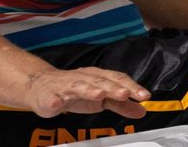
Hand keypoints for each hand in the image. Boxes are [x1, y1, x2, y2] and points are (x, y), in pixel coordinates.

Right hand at [27, 66, 150, 118]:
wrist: (43, 86)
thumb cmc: (75, 91)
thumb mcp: (101, 98)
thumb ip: (121, 104)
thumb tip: (142, 110)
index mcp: (98, 77)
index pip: (118, 79)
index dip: (131, 87)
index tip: (144, 96)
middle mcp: (85, 78)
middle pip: (101, 82)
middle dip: (113, 88)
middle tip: (125, 94)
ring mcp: (67, 86)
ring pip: (79, 86)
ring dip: (89, 90)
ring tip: (99, 94)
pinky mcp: (51, 95)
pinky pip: (53, 98)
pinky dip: (55, 100)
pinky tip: (58, 103)